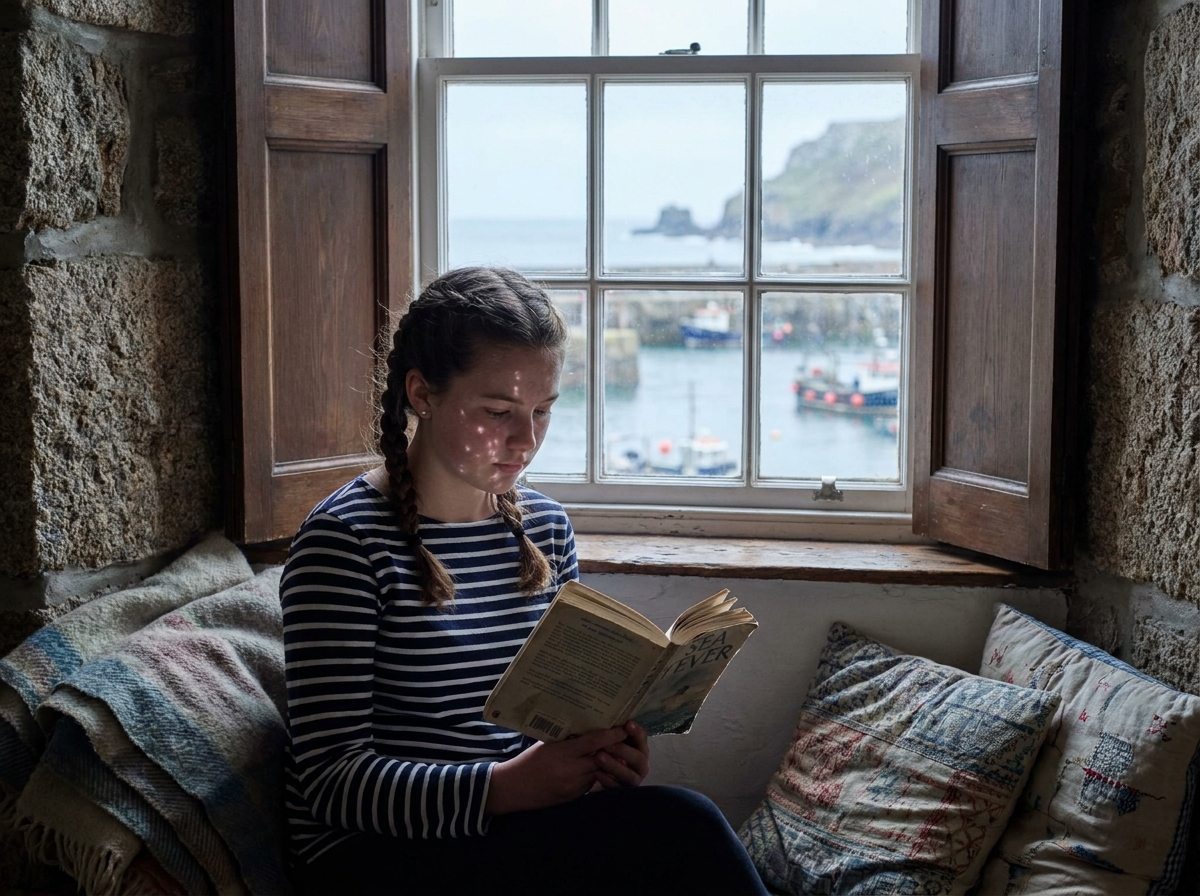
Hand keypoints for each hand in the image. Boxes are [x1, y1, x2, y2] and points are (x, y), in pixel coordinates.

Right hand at [485, 726, 628, 814]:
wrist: (513, 788)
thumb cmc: (528, 761)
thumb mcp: (546, 744)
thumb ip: (567, 739)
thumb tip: (587, 730)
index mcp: (563, 752)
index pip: (594, 742)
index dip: (612, 735)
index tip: (623, 728)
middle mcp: (571, 770)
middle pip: (602, 758)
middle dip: (612, 750)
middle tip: (622, 740)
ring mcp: (573, 786)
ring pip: (598, 772)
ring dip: (604, 764)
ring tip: (610, 753)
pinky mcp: (573, 797)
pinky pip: (590, 784)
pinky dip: (593, 775)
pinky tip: (591, 769)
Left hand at [593, 720, 649, 789]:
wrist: (600, 774)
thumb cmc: (608, 750)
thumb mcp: (613, 739)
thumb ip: (616, 732)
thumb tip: (613, 716)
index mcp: (640, 749)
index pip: (642, 738)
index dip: (636, 732)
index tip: (627, 724)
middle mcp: (641, 765)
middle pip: (638, 758)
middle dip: (623, 751)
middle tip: (607, 745)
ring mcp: (633, 780)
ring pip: (629, 775)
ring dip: (614, 766)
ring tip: (598, 757)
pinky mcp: (622, 792)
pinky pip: (617, 788)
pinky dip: (607, 780)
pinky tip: (596, 773)